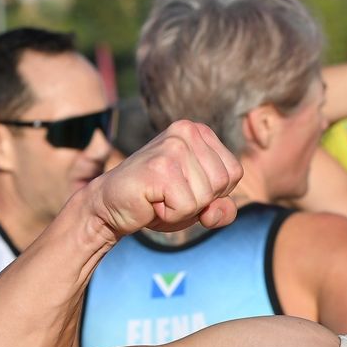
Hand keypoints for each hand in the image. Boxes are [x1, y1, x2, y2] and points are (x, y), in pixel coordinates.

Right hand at [82, 120, 242, 243]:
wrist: (111, 206)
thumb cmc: (159, 201)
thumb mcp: (201, 205)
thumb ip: (223, 210)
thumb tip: (216, 210)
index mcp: (199, 131)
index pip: (234, 172)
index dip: (214, 192)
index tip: (185, 187)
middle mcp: (187, 131)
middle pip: (222, 183)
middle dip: (200, 201)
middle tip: (170, 194)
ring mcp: (172, 147)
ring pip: (206, 196)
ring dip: (184, 209)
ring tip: (160, 197)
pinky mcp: (160, 168)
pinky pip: (187, 207)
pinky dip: (172, 215)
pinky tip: (152, 202)